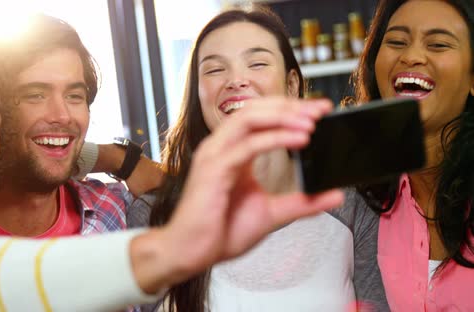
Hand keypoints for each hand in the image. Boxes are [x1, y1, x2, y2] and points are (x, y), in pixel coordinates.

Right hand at [130, 96, 343, 292]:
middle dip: (290, 106)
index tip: (320, 111)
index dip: (291, 110)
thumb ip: (302, 202)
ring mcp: (216, 155)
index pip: (262, 119)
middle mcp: (222, 148)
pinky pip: (247, 145)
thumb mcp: (272, 213)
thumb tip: (334, 195)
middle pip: (256, 110)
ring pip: (248, 119)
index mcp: (234, 153)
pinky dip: (275, 139)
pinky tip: (297, 140)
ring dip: (282, 116)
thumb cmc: (220, 232)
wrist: (191, 252)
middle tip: (319, 109)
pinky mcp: (214, 169)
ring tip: (310, 122)